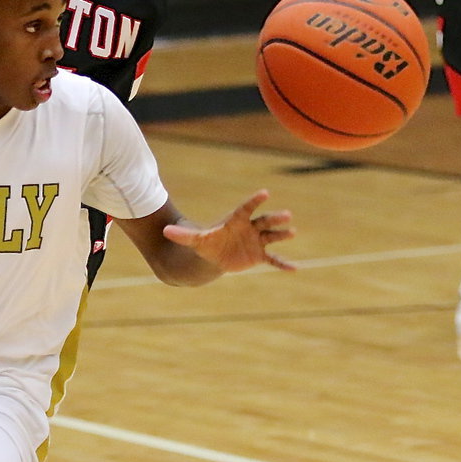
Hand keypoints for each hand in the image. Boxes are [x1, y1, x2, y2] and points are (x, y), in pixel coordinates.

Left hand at [162, 189, 295, 272]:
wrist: (215, 255)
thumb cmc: (207, 242)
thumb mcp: (195, 240)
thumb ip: (183, 235)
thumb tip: (165, 231)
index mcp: (237, 220)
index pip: (247, 208)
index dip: (256, 200)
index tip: (265, 193)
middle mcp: (250, 228)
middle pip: (264, 221)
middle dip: (275, 218)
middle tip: (287, 214)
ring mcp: (257, 241)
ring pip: (272, 236)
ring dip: (282, 234)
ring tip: (292, 231)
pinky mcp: (259, 255)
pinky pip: (273, 259)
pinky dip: (283, 264)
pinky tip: (295, 268)